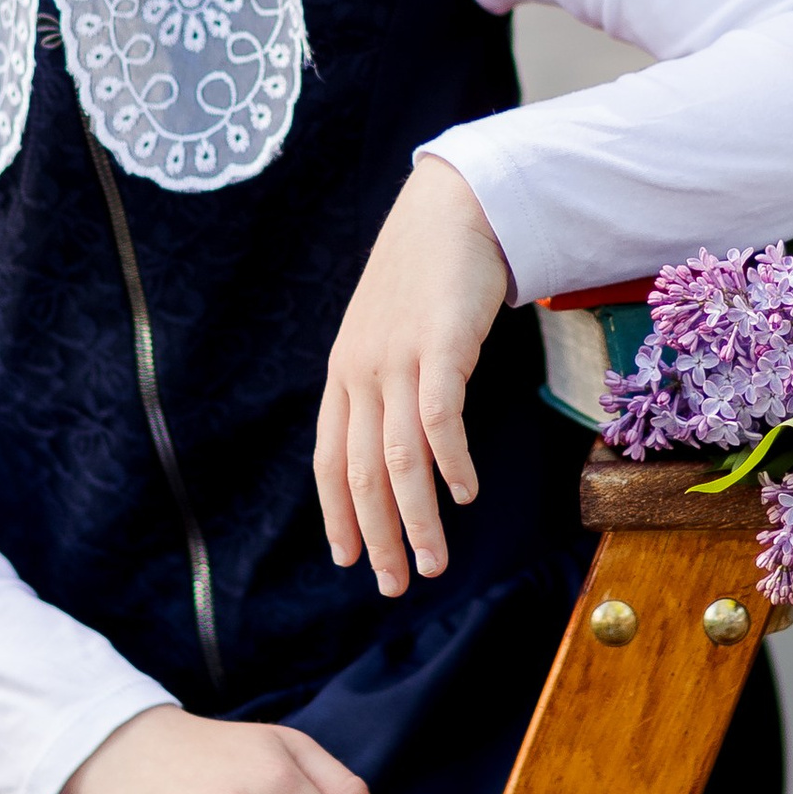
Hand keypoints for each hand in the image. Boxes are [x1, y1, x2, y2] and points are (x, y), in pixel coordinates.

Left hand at [316, 155, 512, 597]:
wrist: (454, 208)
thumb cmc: (427, 275)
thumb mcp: (389, 333)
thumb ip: (386, 382)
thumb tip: (395, 441)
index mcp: (344, 374)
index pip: (328, 461)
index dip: (337, 514)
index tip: (348, 560)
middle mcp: (361, 372)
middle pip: (360, 472)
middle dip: (376, 536)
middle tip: (394, 585)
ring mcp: (398, 359)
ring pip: (398, 459)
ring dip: (415, 518)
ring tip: (433, 562)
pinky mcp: (441, 345)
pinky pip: (439, 418)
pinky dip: (449, 462)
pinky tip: (464, 494)